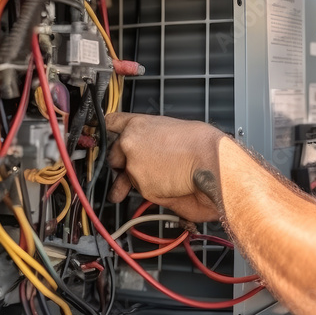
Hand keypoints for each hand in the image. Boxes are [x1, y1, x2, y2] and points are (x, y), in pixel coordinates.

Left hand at [104, 113, 224, 222]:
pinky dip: (153, 191)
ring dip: (135, 181)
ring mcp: (133, 166)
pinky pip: (142, 191)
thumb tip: (152, 149)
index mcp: (139, 124)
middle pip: (113, 154)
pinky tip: (167, 186)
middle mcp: (130, 143)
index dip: (109, 130)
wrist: (212, 161)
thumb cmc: (202, 144)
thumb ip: (155, 138)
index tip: (103, 132)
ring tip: (146, 184)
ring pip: (127, 176)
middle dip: (121, 162)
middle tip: (131, 167)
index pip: (111, 122)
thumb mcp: (173, 128)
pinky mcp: (141, 186)